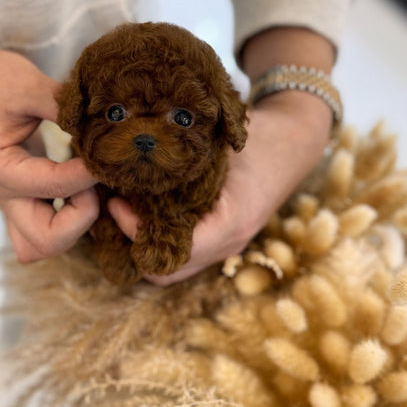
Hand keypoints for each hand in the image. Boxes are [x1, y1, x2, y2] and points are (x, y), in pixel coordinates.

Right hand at [0, 30, 98, 261]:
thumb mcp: (27, 83)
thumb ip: (65, 105)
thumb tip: (109, 120)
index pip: (54, 186)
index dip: (89, 172)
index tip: (108, 150)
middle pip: (45, 240)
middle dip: (82, 217)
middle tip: (95, 180)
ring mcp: (6, 202)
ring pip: (40, 246)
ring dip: (73, 227)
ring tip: (88, 186)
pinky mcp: (16, 200)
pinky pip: (40, 233)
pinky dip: (65, 223)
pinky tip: (81, 190)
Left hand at [108, 91, 331, 284]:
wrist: (296, 139)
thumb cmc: (260, 136)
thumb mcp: (222, 140)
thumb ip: (183, 155)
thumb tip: (128, 154)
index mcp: (231, 222)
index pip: (174, 250)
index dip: (137, 232)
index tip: (116, 201)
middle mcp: (229, 243)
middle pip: (166, 270)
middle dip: (131, 244)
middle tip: (111, 206)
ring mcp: (227, 246)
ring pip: (172, 267)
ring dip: (141, 244)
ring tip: (120, 209)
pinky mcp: (221, 239)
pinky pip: (183, 253)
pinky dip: (157, 239)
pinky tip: (140, 210)